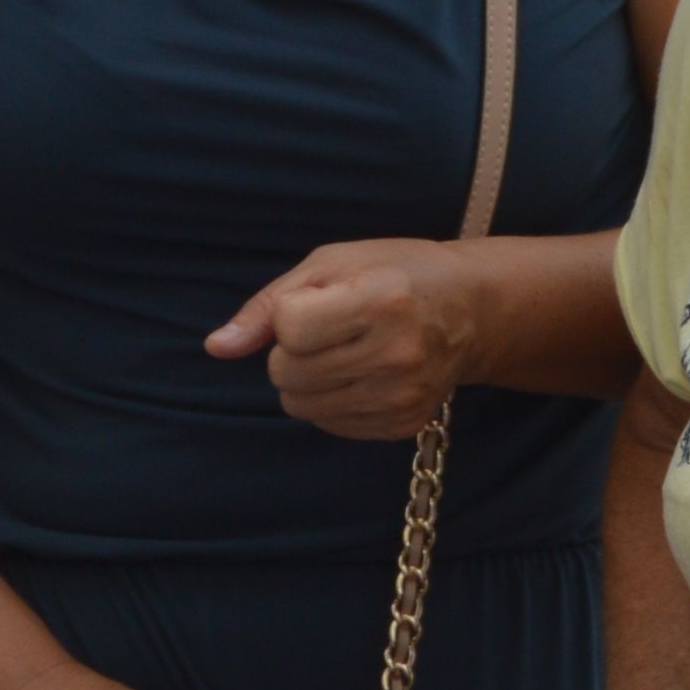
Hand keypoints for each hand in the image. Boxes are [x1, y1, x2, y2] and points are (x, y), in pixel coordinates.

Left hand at [208, 238, 484, 439]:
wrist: (472, 309)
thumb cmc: (395, 272)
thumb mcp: (331, 264)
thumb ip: (268, 306)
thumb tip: (217, 348)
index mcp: (380, 302)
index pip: (289, 330)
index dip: (291, 314)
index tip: (321, 301)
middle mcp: (396, 355)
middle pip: (286, 374)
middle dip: (291, 351)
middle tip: (329, 328)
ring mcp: (402, 396)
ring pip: (300, 405)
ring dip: (305, 379)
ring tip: (343, 350)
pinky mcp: (403, 424)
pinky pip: (328, 424)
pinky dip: (331, 400)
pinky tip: (361, 373)